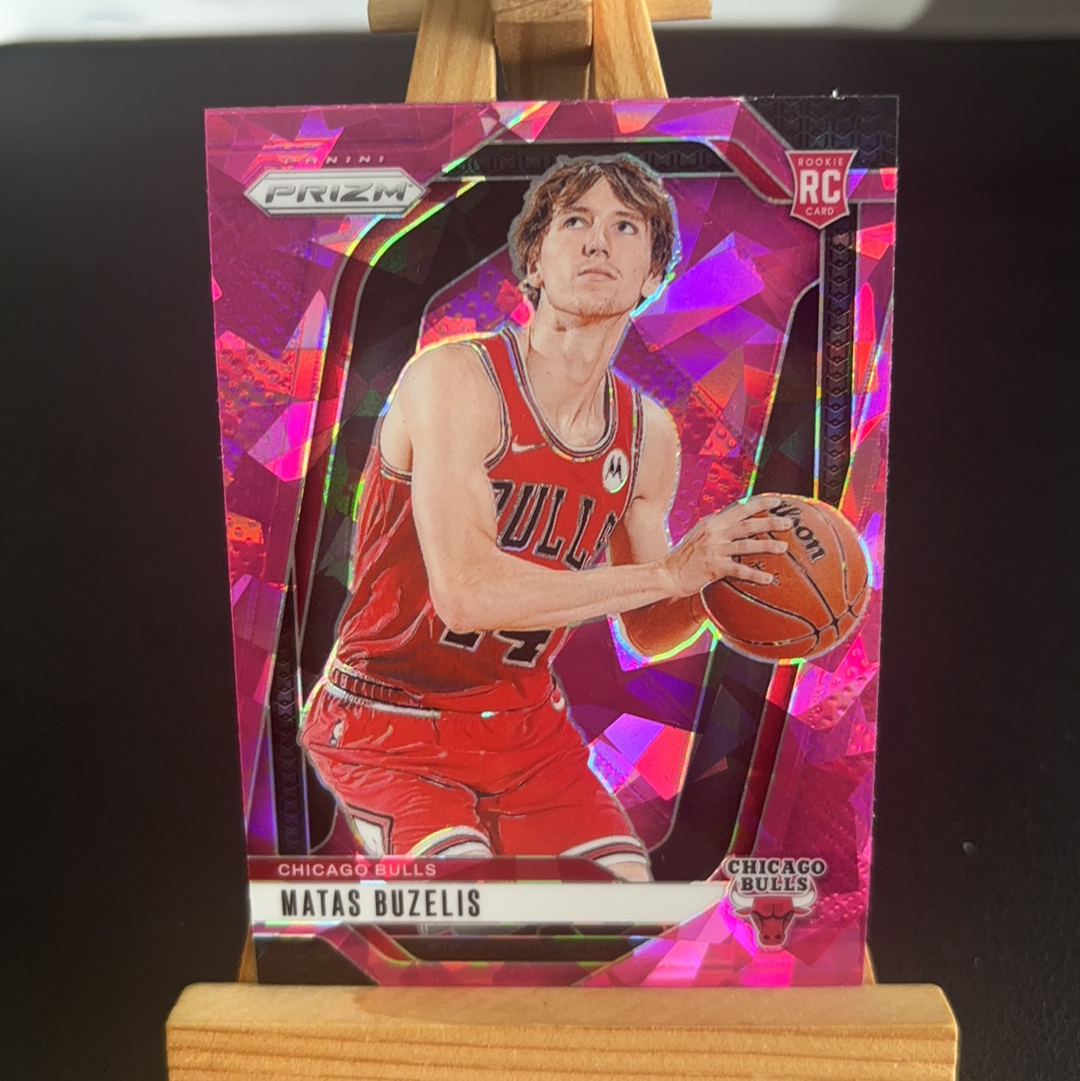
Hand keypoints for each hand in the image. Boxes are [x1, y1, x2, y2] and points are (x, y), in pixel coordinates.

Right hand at [662, 495, 792, 596]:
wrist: (668, 573)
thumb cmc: (685, 557)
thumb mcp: (700, 535)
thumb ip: (717, 529)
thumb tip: (736, 525)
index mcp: (713, 522)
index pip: (740, 508)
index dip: (760, 503)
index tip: (777, 501)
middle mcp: (715, 532)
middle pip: (747, 524)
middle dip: (770, 521)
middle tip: (788, 523)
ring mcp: (714, 549)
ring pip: (746, 544)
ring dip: (767, 545)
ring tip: (784, 548)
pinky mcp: (714, 567)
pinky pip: (739, 569)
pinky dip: (755, 574)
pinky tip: (768, 579)